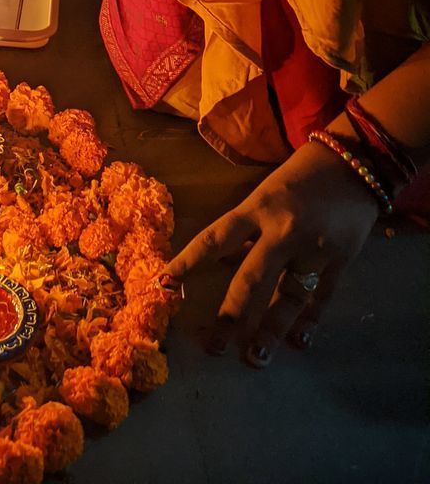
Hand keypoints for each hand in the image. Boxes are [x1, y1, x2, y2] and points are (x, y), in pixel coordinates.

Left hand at [162, 139, 382, 366]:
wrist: (355, 163)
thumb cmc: (300, 174)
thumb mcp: (266, 193)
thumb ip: (248, 228)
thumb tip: (224, 261)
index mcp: (258, 207)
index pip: (214, 239)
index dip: (188, 262)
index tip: (165, 284)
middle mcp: (283, 231)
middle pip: (250, 279)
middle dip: (230, 315)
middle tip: (214, 346)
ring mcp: (314, 248)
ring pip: (287, 296)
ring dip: (271, 330)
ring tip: (255, 356)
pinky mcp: (341, 261)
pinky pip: (321, 297)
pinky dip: (309, 321)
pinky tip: (298, 342)